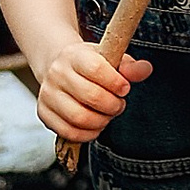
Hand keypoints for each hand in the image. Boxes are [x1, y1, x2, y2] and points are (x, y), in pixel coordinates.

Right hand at [35, 40, 149, 144]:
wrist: (58, 67)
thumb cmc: (88, 64)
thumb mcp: (108, 57)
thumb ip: (129, 66)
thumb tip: (145, 70)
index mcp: (74, 55)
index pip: (95, 69)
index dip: (115, 82)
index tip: (125, 88)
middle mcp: (57, 73)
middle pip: (90, 96)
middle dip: (113, 105)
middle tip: (119, 104)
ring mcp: (48, 94)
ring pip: (79, 118)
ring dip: (102, 121)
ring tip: (107, 115)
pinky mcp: (44, 113)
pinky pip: (69, 132)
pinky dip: (88, 134)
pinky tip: (96, 125)